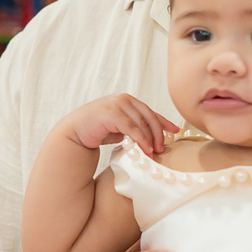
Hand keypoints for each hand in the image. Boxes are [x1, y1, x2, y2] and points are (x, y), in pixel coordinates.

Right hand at [62, 94, 178, 154]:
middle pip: (149, 116)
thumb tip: (153, 138)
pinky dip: (141, 139)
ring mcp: (118, 105)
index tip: (175, 131)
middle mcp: (124, 99)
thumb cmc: (97, 130)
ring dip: (150, 138)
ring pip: (142, 122)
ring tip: (154, 152)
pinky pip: (132, 128)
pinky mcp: (112, 113)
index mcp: (127, 101)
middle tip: (162, 147)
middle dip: (158, 132)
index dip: (164, 121)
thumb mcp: (120, 128)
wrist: (75, 132)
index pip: (150, 111)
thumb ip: (134, 128)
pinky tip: (145, 149)